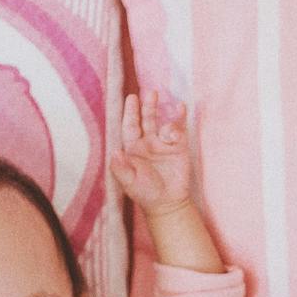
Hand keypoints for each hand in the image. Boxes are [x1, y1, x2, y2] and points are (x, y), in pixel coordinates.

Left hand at [110, 89, 193, 216]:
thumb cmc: (145, 193)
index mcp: (133, 148)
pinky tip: (181, 110)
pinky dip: (179, 120)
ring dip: (165, 115)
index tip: (131, 98)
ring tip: (170, 108)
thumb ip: (120, 168)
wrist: (168, 203)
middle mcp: (147, 143)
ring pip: (163, 123)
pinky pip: (179, 130)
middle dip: (148, 106)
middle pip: (147, 119)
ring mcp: (164, 144)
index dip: (130, 112)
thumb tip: (115, 152)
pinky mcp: (179, 147)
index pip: (130, 126)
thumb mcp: (129, 182)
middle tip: (151, 92)